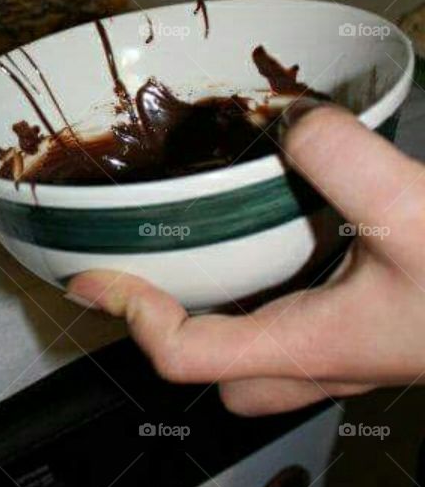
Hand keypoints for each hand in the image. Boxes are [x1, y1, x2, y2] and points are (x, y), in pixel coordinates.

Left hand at [68, 106, 424, 415]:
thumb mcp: (416, 211)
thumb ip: (343, 159)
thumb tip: (288, 117)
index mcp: (315, 343)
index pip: (189, 353)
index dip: (131, 315)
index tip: (93, 277)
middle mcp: (326, 356)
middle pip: (219, 369)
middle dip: (169, 328)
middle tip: (141, 271)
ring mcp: (354, 348)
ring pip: (260, 355)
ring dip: (216, 313)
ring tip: (189, 252)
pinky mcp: (376, 327)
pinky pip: (297, 324)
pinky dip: (264, 290)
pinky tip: (277, 237)